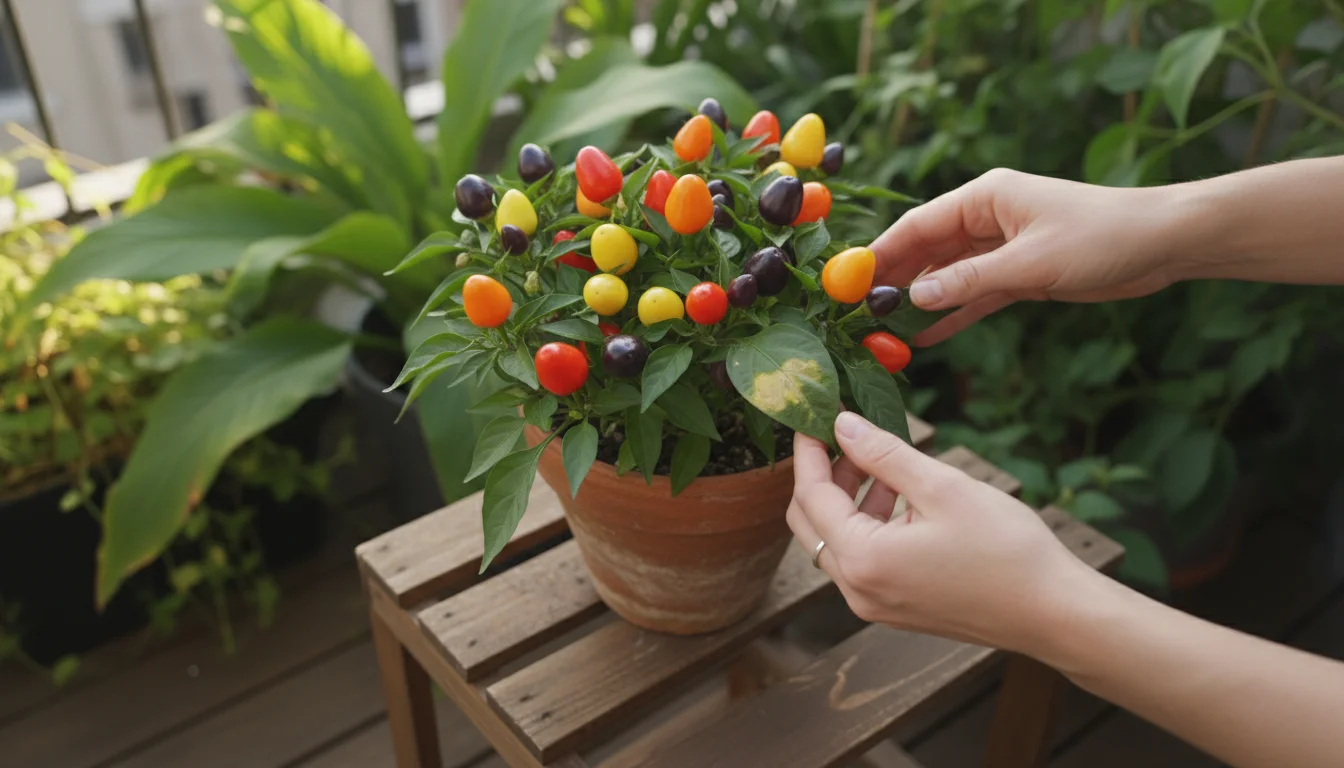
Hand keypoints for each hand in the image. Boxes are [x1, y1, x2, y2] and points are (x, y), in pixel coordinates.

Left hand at [786, 412, 1097, 653]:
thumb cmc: (1006, 549)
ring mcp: (874, 604)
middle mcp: (857, 589)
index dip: (809, 452)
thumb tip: (843, 424)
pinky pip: (862, 559)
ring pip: (836, 541)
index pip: (811, 496)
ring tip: (880, 460)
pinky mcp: (895, 608)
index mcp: (863, 559)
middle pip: (811, 523)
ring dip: (848, 498)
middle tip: (842, 436)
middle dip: (822, 475)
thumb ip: (883, 453)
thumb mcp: (942, 486)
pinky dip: (868, 524)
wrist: (1054, 613)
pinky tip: (900, 495)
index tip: (813, 417)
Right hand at [871, 168, 1184, 344]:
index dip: (882, 252)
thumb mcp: (1030, 262)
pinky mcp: (1020, 274)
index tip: (848, 281)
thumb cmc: (1101, 236)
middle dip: (894, 281)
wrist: (1162, 243)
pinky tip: (926, 337)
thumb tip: (916, 295)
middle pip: (927, 250)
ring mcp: (1002, 247)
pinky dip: (954, 314)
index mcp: (985, 197)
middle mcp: (988, 218)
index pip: (919, 224)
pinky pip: (975, 295)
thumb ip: (969, 280)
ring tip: (883, 332)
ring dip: (921, 302)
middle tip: (857, 314)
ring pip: (948, 276)